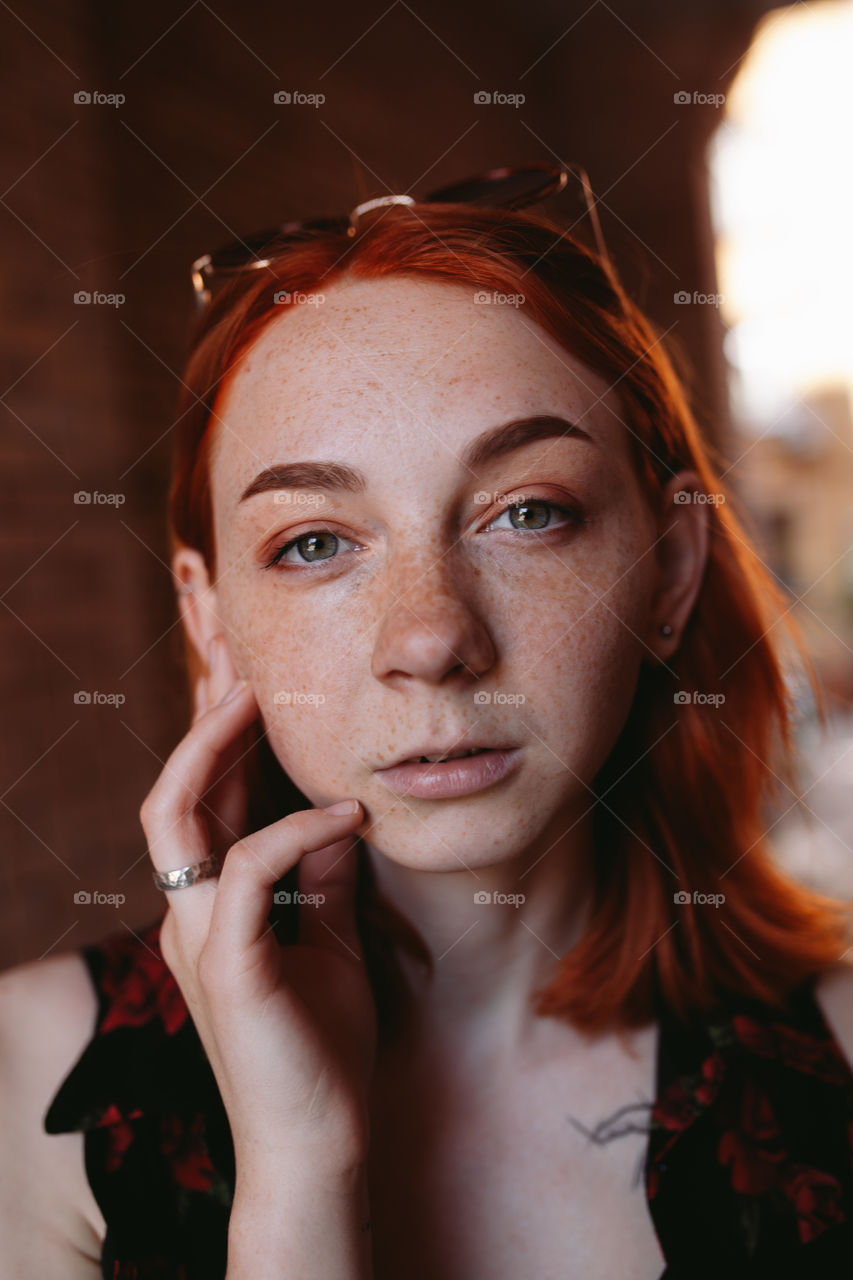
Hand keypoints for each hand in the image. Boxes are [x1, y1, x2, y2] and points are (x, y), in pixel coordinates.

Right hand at [139, 637, 377, 1177]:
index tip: (256, 684)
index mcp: (212, 907)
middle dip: (207, 721)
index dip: (223, 740)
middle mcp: (189, 914)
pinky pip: (242, 873)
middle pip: (176, 792)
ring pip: (178, 817)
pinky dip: (293, 831)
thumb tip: (341, 808)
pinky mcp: (228, 969)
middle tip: (245, 661)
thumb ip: (322, 875)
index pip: (205, 804)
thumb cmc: (322, 1046)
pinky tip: (348, 813)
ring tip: (263, 701)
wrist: (319, 1145)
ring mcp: (198, 939)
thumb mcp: (329, 938)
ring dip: (219, 750)